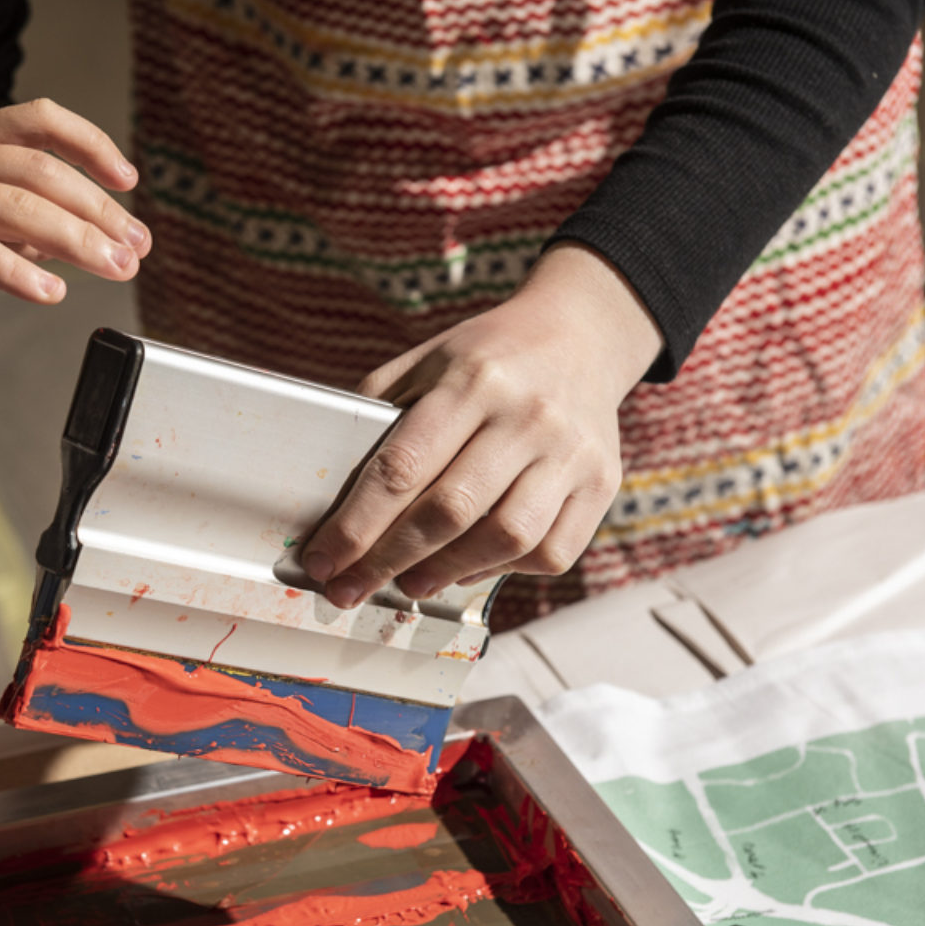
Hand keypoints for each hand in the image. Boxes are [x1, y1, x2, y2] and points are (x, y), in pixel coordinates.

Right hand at [0, 99, 150, 354]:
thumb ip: (6, 231)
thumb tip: (67, 240)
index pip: (36, 122)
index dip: (90, 143)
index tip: (129, 181)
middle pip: (39, 169)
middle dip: (98, 209)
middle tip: (136, 247)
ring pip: (13, 204)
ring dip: (76, 239)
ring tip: (113, 269)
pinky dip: (17, 272)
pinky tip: (52, 294)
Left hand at [300, 244, 661, 609]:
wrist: (582, 336)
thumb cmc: (489, 357)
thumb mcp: (427, 361)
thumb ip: (379, 415)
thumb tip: (329, 491)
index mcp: (472, 379)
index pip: (402, 467)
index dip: (355, 524)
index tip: (322, 559)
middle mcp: (527, 415)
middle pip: (449, 510)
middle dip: (387, 560)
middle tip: (350, 589)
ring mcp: (571, 452)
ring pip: (506, 538)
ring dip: (446, 573)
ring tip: (409, 584)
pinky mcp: (602, 483)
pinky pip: (552, 551)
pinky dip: (506, 570)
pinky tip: (472, 567)